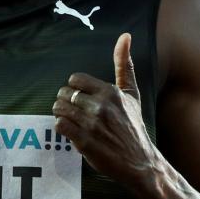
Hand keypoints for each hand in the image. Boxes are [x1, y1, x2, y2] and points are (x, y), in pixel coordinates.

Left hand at [52, 33, 160, 188]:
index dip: (74, 89)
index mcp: (111, 92)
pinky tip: (70, 131)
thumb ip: (124, 66)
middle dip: (65, 102)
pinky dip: (61, 128)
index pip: (75, 79)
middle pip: (63, 94)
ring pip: (59, 109)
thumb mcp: (132, 95)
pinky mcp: (85, 142)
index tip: (81, 98)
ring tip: (70, 120)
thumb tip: (125, 36)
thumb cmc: (134, 126)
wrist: (140, 162)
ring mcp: (92, 124)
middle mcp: (101, 106)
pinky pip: (59, 126)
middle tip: (73, 111)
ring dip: (61, 115)